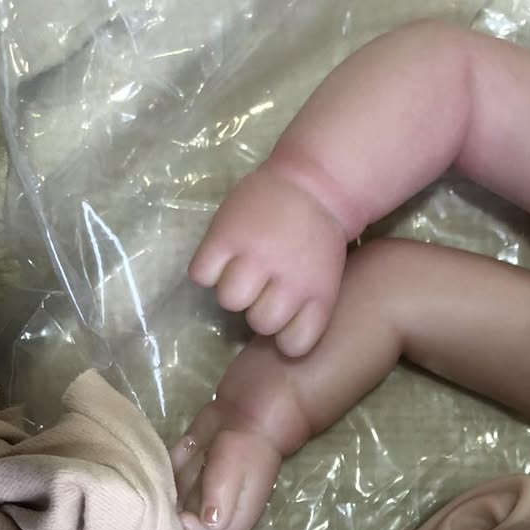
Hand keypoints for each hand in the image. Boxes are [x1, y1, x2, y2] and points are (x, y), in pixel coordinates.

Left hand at [171, 341, 309, 529]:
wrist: (270, 381)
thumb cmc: (260, 422)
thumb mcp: (242, 459)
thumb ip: (222, 491)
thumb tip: (207, 525)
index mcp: (240, 505)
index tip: (179, 509)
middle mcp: (224, 492)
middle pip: (193, 515)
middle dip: (174, 507)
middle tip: (161, 489)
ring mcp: (212, 467)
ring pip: (181, 489)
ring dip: (168, 484)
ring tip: (157, 472)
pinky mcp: (202, 443)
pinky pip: (177, 460)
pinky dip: (166, 461)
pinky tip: (160, 454)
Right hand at [189, 162, 347, 356]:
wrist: (313, 182)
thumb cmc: (316, 239)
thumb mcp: (326, 281)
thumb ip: (303, 307)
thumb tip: (271, 335)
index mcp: (317, 296)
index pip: (294, 346)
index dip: (285, 335)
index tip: (286, 315)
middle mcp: (288, 280)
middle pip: (259, 322)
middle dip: (256, 307)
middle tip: (260, 284)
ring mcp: (256, 256)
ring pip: (229, 299)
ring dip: (230, 287)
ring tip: (238, 267)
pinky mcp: (224, 235)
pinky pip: (202, 274)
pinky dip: (206, 269)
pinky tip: (220, 256)